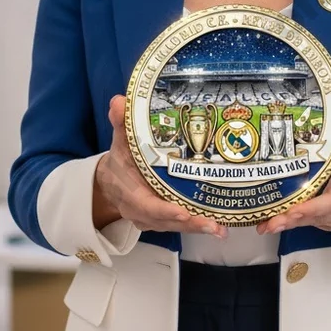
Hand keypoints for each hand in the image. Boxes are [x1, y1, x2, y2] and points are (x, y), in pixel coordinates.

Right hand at [93, 95, 227, 238]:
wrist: (110, 181)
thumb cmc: (120, 159)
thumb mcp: (120, 140)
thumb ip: (121, 122)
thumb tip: (120, 102)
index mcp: (130, 192)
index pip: (146, 205)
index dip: (164, 210)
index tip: (183, 212)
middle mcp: (140, 211)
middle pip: (166, 221)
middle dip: (190, 224)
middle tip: (214, 224)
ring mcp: (151, 219)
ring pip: (175, 227)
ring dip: (198, 228)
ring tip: (221, 228)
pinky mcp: (161, 221)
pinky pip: (179, 226)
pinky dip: (196, 226)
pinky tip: (218, 225)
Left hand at [255, 93, 330, 234]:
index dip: (312, 207)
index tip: (293, 210)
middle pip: (318, 216)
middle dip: (292, 219)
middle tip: (269, 222)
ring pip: (312, 223)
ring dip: (288, 224)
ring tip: (264, 225)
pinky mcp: (330, 223)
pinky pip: (311, 225)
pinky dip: (293, 223)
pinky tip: (272, 221)